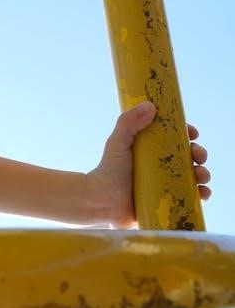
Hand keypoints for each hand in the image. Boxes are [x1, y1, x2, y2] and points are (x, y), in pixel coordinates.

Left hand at [87, 101, 210, 228]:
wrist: (102, 200)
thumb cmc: (109, 170)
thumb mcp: (118, 142)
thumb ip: (128, 122)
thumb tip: (150, 105)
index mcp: (151, 150)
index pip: (175, 138)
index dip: (187, 134)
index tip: (192, 133)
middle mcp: (161, 166)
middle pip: (189, 156)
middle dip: (199, 153)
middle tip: (198, 155)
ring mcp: (166, 184)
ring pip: (194, 176)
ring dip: (203, 173)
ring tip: (201, 175)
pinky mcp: (168, 202)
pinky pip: (191, 198)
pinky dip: (202, 195)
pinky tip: (203, 193)